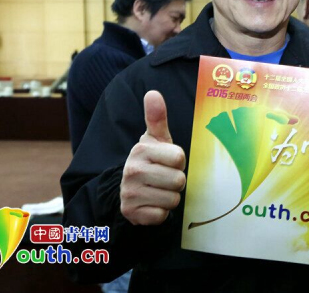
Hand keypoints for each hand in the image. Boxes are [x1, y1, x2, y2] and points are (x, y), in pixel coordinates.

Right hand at [120, 90, 186, 224]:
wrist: (128, 189)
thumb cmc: (151, 160)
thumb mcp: (155, 139)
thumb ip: (156, 117)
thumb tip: (153, 92)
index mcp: (141, 150)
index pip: (180, 158)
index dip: (179, 162)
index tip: (168, 161)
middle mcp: (133, 170)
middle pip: (178, 180)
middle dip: (176, 181)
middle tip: (164, 178)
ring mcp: (130, 193)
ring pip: (172, 199)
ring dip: (170, 197)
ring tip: (159, 190)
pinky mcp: (132, 213)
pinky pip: (162, 215)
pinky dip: (161, 212)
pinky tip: (152, 203)